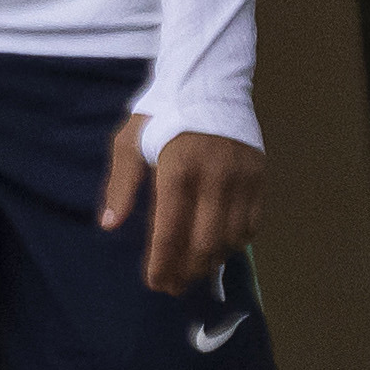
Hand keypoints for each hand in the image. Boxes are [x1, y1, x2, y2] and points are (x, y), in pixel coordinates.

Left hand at [102, 115, 264, 293]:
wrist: (208, 82)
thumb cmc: (161, 113)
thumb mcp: (129, 141)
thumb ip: (120, 184)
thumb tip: (109, 225)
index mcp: (177, 169)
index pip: (170, 230)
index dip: (163, 263)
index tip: (154, 283)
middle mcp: (214, 179)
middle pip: (204, 243)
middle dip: (187, 271)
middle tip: (172, 286)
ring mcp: (241, 180)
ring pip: (231, 239)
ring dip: (210, 262)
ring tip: (191, 272)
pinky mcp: (259, 178)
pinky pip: (251, 224)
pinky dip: (234, 243)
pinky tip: (218, 248)